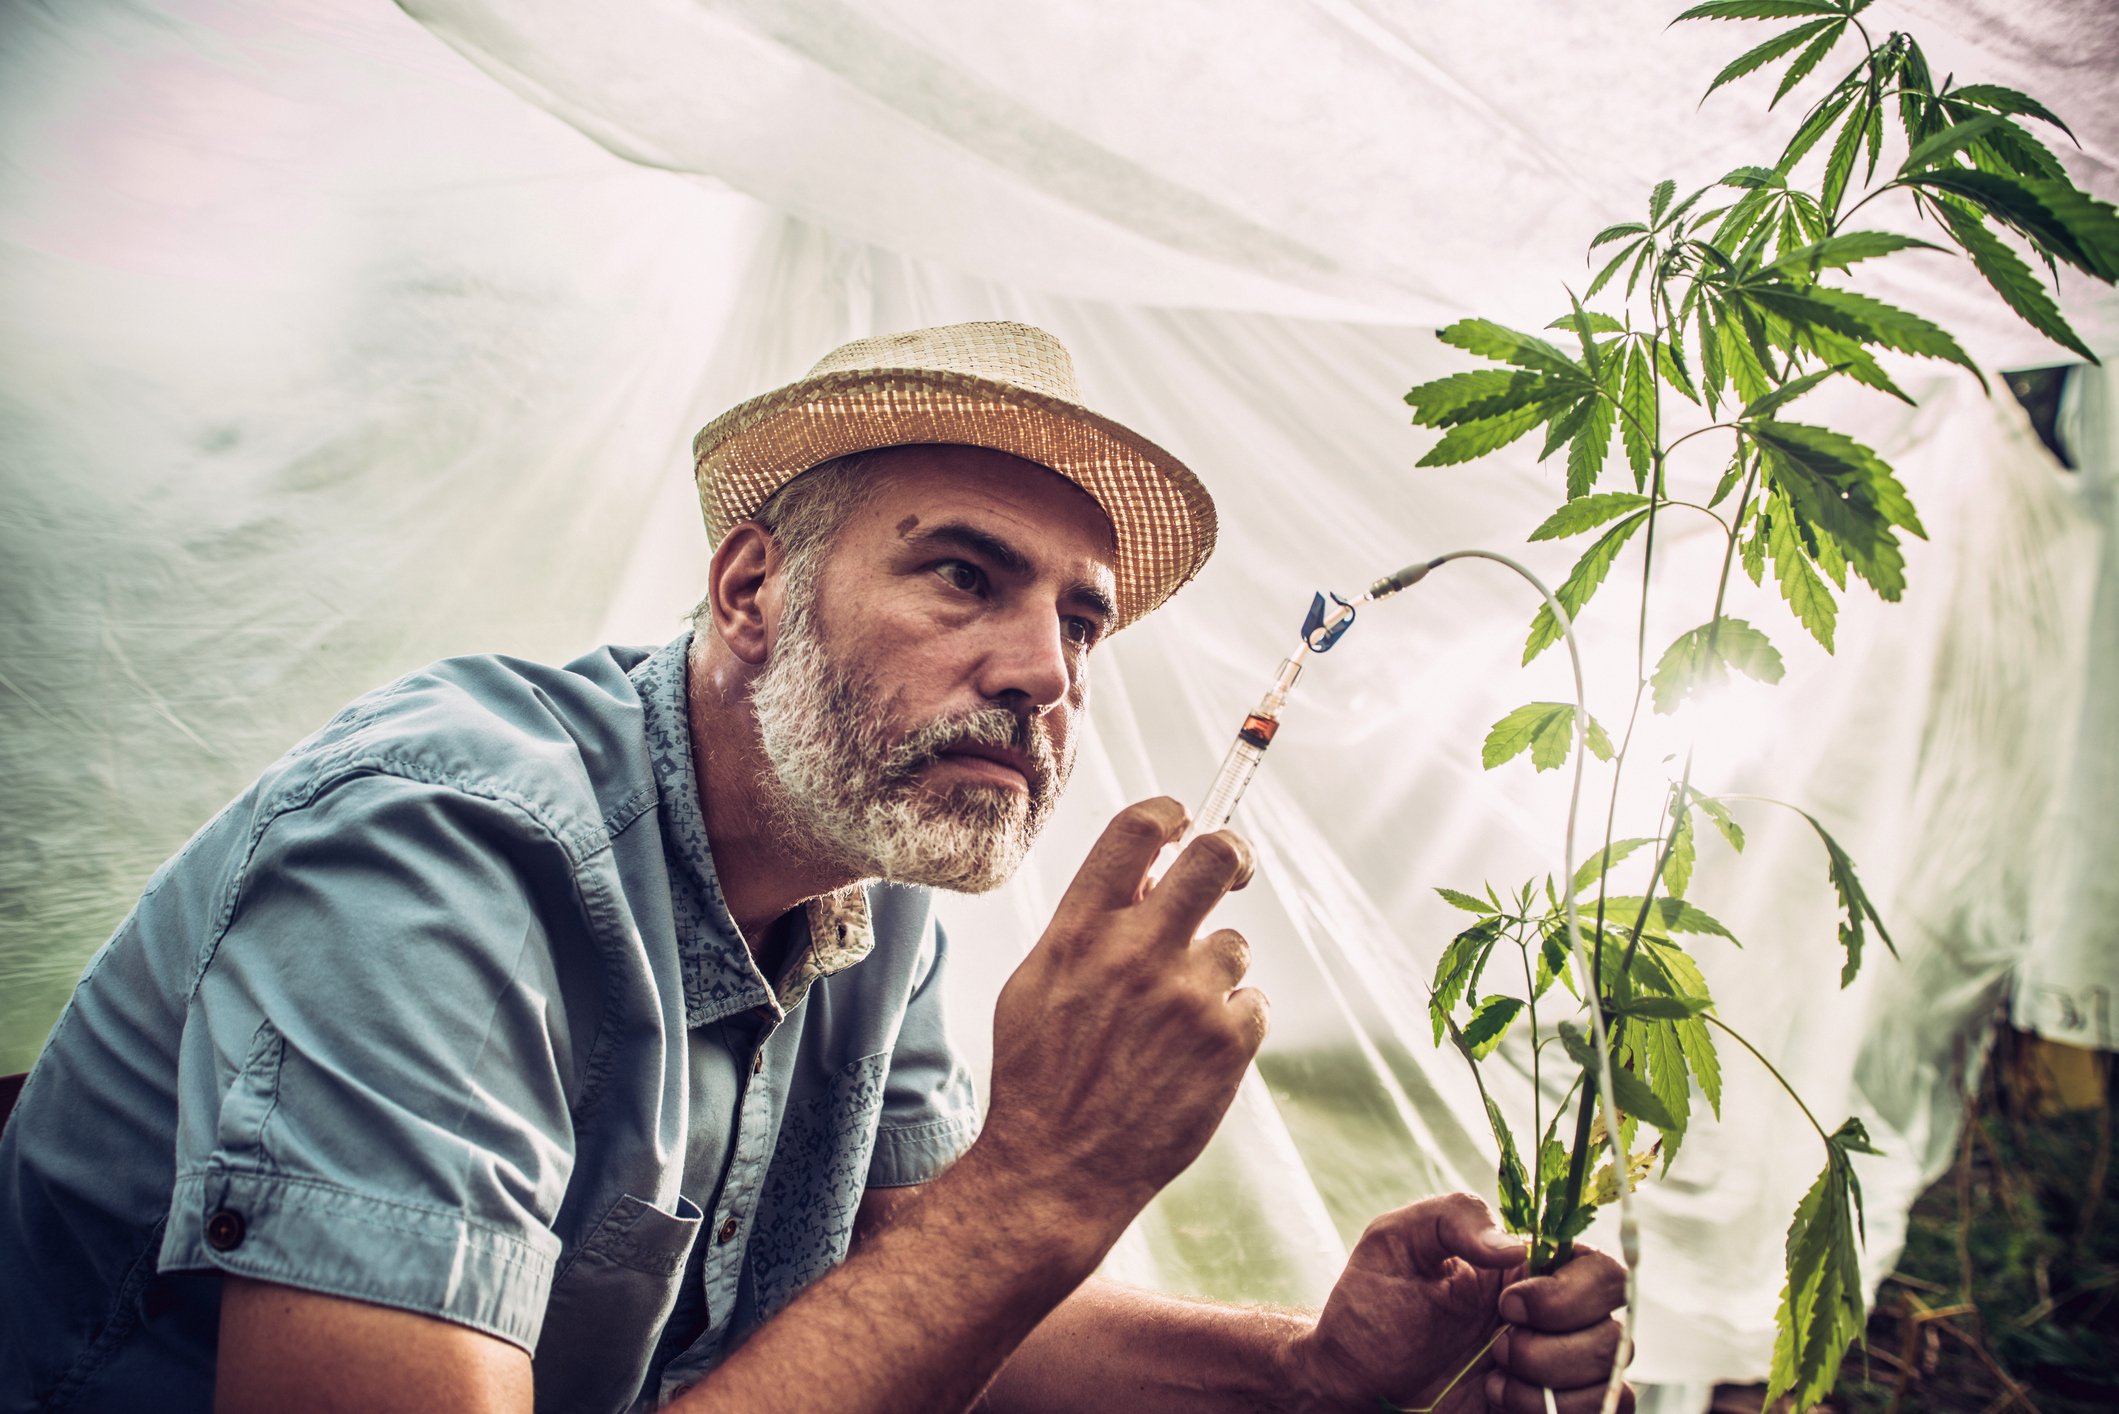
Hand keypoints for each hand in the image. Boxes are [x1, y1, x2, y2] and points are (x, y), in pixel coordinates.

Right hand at [979, 797, 1264, 1230]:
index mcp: (1081, 928)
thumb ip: (1088, 922)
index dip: (1171, 813)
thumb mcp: (1037, 981)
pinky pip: (1253, 1004)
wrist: (1057, 1170)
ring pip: (1235, 946)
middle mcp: (1137, 949)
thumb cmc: (1039, 1076)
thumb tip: (1149, 874)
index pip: (1138, 828)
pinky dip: (1231, 1026)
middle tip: (1234, 871)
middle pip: (1216, 855)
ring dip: (1214, 975)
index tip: (1185, 823)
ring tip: (1174, 1025)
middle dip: (1233, 856)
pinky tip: (1191, 1059)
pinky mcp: (1228, 1041)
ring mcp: (1188, 994)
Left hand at [1281, 1193, 1631, 1413]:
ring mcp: (1556, 1366)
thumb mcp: (1394, 1242)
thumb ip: (1452, 1217)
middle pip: (1617, 1324)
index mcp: (1528, 1268)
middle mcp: (1554, 1315)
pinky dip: (1559, 1410)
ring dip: (1548, 1380)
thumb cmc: (1371, 1307)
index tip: (1507, 1305)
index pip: (1602, 1269)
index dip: (1567, 1292)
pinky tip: (1504, 1399)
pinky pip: (1605, 1410)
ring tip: (1492, 1375)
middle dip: (1555, 1342)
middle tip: (1494, 1344)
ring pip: (1612, 1373)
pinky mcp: (1550, 1408)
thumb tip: (1516, 1246)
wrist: (1354, 1381)